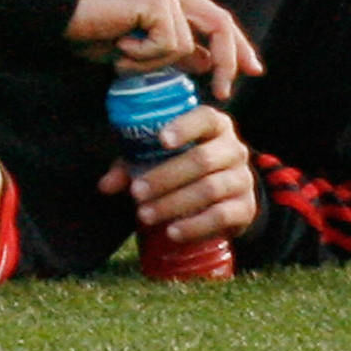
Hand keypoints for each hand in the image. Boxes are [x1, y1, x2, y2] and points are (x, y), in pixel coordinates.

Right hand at [64, 0, 261, 99]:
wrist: (58, 14)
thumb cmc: (90, 31)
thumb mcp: (138, 48)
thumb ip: (172, 52)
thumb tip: (203, 64)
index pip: (217, 20)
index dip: (237, 47)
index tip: (251, 71)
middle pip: (220, 24)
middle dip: (227, 60)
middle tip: (223, 92)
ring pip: (183, 45)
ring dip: (152, 63)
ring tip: (122, 57)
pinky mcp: (155, 0)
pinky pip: (166, 44)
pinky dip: (142, 56)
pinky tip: (119, 47)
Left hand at [97, 105, 256, 243]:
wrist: (225, 197)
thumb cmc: (184, 168)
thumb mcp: (157, 161)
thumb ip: (131, 167)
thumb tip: (105, 185)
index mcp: (214, 126)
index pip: (204, 118)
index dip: (184, 127)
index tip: (161, 140)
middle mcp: (233, 149)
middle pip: (201, 160)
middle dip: (165, 178)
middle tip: (136, 194)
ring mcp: (242, 178)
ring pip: (209, 189)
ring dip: (173, 203)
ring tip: (144, 215)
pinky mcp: (246, 207)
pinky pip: (221, 216)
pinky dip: (194, 225)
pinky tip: (171, 232)